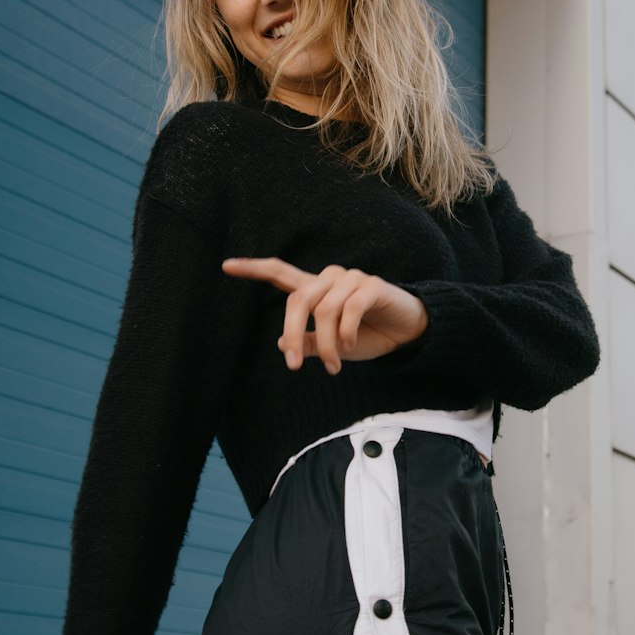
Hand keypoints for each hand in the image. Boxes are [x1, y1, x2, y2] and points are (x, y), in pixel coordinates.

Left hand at [221, 257, 428, 373]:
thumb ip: (310, 343)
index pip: (280, 273)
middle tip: (293, 365)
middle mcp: (330, 279)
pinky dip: (346, 333)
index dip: (254, 269)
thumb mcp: (334, 347)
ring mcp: (352, 280)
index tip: (226, 266)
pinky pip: (350, 308)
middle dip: (293, 333)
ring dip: (327, 344)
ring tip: (333, 368)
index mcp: (316, 290)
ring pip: (325, 310)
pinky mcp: (373, 286)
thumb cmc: (368, 337)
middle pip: (299, 299)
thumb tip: (280, 344)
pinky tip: (350, 348)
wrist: (408, 334)